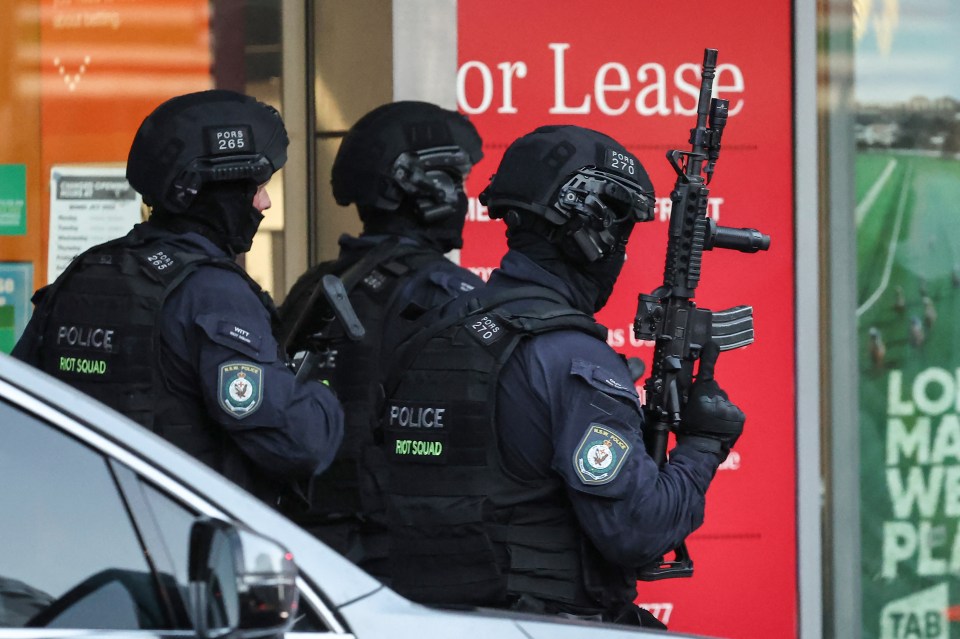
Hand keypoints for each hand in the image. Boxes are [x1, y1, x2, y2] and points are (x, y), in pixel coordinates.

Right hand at [677, 341, 744, 456]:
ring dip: (718, 406)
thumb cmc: (687, 430)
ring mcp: (730, 408)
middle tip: (702, 411)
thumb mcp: (679, 408)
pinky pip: (732, 410)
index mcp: (701, 396)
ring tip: (710, 420)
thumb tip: (687, 377)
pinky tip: (720, 424)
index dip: (709, 356)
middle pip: (714, 389)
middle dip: (709, 395)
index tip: (712, 345)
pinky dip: (727, 415)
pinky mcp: (739, 416)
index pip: (705, 372)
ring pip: (723, 400)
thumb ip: (684, 392)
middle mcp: (717, 399)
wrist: (702, 450)